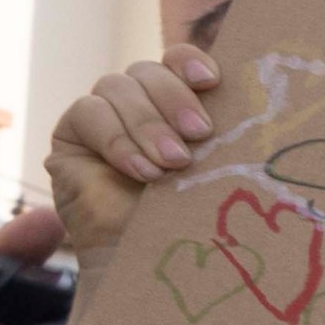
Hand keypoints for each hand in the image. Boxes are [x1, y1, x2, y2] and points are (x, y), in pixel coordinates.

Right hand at [44, 50, 218, 263]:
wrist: (153, 264)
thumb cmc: (192, 221)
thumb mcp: (213, 170)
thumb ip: (219, 133)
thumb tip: (253, 104)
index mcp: (175, 103)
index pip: (176, 60)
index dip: (189, 61)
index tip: (212, 81)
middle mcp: (138, 103)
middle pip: (147, 71)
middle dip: (174, 100)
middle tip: (199, 136)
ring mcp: (102, 116)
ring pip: (116, 86)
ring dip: (148, 124)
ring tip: (173, 164)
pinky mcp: (71, 136)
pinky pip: (88, 114)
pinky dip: (117, 139)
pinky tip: (141, 171)